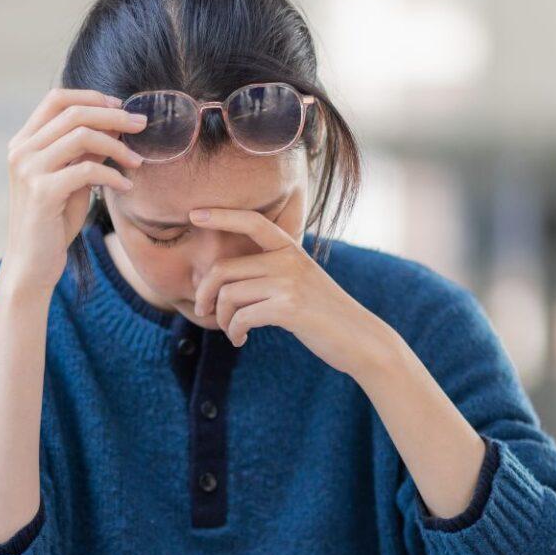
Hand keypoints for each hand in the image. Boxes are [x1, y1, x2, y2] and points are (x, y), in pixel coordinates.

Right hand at [1, 89, 146, 291]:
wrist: (32, 263)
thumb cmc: (54, 221)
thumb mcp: (70, 178)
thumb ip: (85, 150)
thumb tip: (116, 124)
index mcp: (23, 142)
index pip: (56, 98)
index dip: (91, 96)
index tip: (120, 106)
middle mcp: (21, 151)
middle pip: (73, 113)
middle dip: (113, 116)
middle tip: (141, 124)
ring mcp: (28, 170)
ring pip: (81, 136)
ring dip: (117, 145)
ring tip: (137, 160)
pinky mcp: (42, 192)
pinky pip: (87, 170)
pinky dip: (112, 175)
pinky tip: (126, 187)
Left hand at [189, 208, 396, 376]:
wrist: (361, 339)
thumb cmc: (325, 313)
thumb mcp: (302, 281)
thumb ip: (273, 271)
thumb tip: (226, 279)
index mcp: (291, 249)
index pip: (252, 221)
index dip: (221, 215)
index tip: (194, 214)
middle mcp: (289, 260)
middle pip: (223, 269)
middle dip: (204, 292)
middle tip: (202, 310)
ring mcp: (289, 283)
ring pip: (228, 295)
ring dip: (221, 319)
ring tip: (231, 331)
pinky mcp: (288, 308)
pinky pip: (241, 318)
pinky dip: (234, 332)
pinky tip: (241, 340)